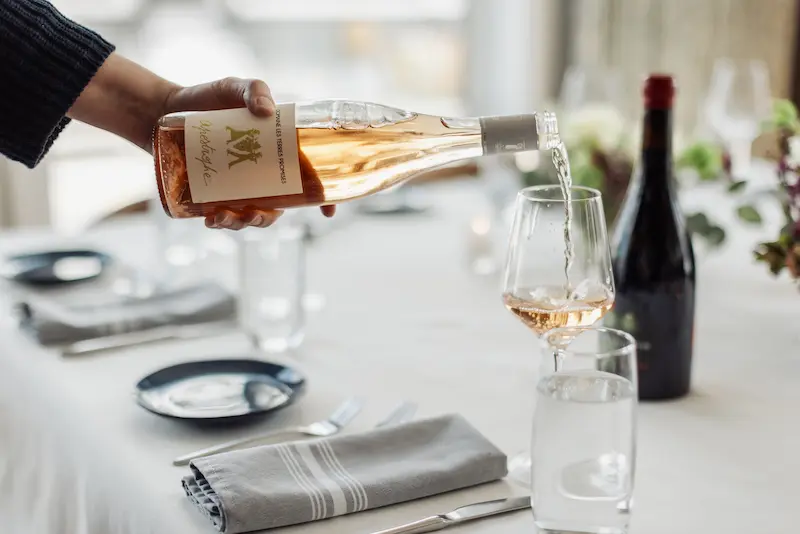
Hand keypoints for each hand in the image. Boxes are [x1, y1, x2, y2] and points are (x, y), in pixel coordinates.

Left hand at [67, 54, 334, 230]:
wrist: (164, 111)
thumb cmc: (207, 98)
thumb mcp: (233, 87)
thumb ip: (254, 90)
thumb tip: (266, 111)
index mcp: (279, 154)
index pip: (309, 181)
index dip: (323, 200)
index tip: (328, 212)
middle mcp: (262, 176)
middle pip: (278, 208)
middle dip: (268, 219)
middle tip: (256, 214)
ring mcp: (238, 188)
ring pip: (250, 217)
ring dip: (242, 225)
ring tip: (223, 217)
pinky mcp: (212, 194)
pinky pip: (222, 217)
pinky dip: (220, 222)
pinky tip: (210, 218)